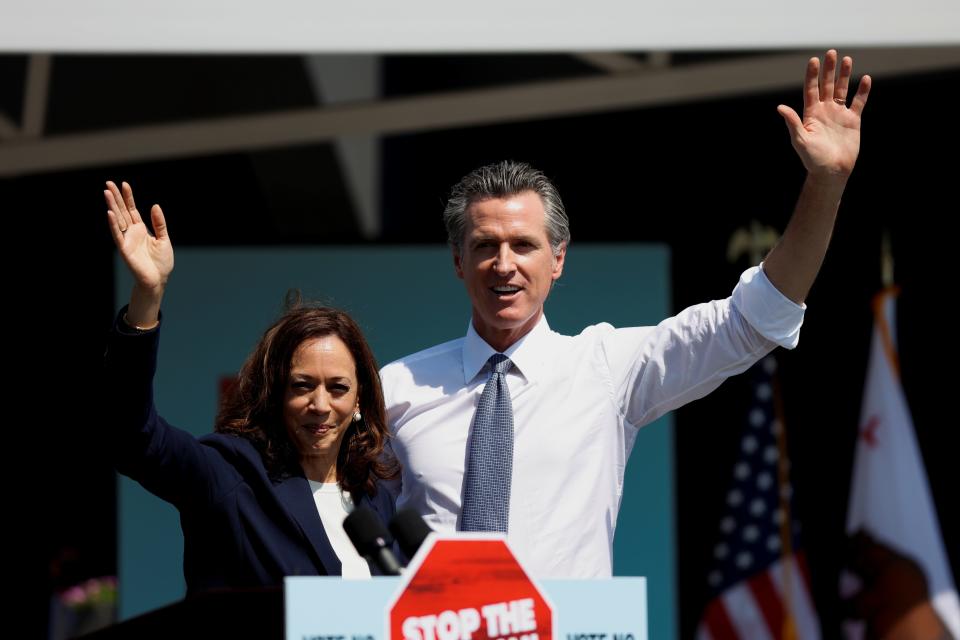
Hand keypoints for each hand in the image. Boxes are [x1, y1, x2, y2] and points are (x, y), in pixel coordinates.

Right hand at [105, 180, 172, 292]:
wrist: (158, 279)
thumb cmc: (161, 262)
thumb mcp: (164, 239)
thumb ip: (159, 223)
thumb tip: (155, 205)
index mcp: (141, 229)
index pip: (132, 210)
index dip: (128, 197)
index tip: (124, 184)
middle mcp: (132, 232)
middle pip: (122, 211)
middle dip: (116, 197)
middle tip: (108, 183)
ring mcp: (127, 240)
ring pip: (118, 220)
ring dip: (112, 206)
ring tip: (107, 192)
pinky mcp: (124, 249)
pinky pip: (117, 235)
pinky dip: (113, 224)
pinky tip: (110, 213)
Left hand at [777, 50, 870, 177]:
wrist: (832, 171)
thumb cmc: (813, 159)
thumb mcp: (800, 140)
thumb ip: (792, 122)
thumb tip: (780, 107)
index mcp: (811, 114)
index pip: (811, 90)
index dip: (812, 75)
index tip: (814, 60)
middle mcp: (825, 111)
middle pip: (827, 86)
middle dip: (829, 70)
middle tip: (831, 53)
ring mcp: (839, 115)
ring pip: (842, 90)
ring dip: (845, 75)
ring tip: (847, 60)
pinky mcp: (853, 121)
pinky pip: (858, 102)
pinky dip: (862, 91)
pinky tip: (866, 79)